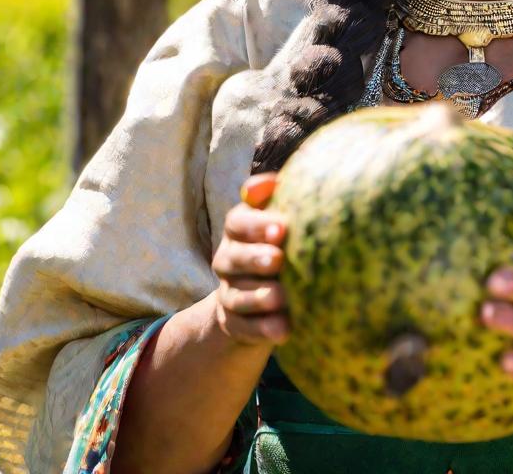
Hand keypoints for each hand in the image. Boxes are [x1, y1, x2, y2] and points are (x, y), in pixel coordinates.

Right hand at [211, 172, 290, 346]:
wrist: (264, 293)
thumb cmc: (278, 241)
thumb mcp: (276, 214)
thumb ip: (272, 196)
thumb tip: (272, 182)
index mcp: (237, 230)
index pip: (237, 222)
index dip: (256, 225)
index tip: (281, 227)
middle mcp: (227, 260)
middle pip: (234, 258)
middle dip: (256, 259)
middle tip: (279, 260)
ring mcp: (228, 292)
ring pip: (238, 296)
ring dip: (260, 297)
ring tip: (283, 297)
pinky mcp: (234, 323)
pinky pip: (245, 328)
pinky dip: (265, 329)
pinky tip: (284, 329)